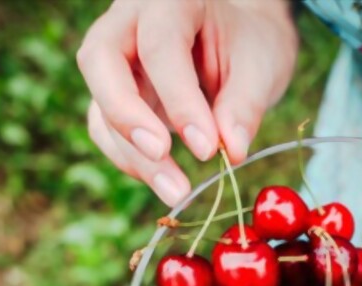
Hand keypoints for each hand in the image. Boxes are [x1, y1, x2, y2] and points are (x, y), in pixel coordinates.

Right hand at [76, 0, 297, 204]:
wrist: (241, 37)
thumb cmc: (250, 42)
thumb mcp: (262, 65)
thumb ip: (245, 104)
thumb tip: (231, 151)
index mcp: (170, 0)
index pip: (159, 46)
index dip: (180, 100)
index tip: (208, 149)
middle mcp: (129, 21)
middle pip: (100, 61)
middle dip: (127, 116)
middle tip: (162, 155)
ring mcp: (115, 58)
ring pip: (99, 103)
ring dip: (132, 153)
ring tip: (176, 190)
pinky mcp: (114, 94)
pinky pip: (105, 128)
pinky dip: (131, 159)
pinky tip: (166, 180)